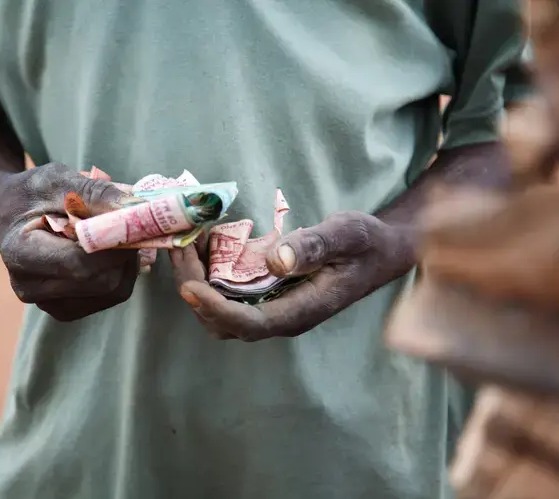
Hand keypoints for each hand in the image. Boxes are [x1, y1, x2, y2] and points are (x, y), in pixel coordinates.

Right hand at [0, 162, 138, 320]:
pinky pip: (112, 295)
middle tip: (133, 224)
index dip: (115, 246)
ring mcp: (48, 303)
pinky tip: (112, 250)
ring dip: (128, 261)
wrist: (11, 212)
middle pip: (102, 281)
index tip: (135, 221)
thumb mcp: (57, 180)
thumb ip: (95, 193)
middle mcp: (30, 287)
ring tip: (118, 234)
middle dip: (126, 252)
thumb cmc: (32, 193)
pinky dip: (123, 271)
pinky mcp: (67, 308)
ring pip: (113, 290)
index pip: (80, 263)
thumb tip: (136, 208)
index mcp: (20, 254)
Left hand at [170, 211, 413, 340]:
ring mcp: (273, 308)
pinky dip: (207, 273)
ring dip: (196, 280)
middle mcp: (282, 317)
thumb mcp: (347, 235)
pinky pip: (227, 295)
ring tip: (186, 241)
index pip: (250, 324)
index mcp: (302, 311)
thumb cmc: (365, 243)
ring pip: (220, 311)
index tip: (189, 285)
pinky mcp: (266, 296)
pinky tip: (203, 242)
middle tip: (178, 246)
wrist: (380, 252)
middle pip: (225, 321)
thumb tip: (276, 261)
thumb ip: (314, 246)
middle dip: (194, 289)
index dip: (216, 308)